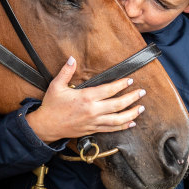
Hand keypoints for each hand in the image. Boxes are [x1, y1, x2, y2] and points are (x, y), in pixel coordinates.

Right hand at [26, 56, 145, 142]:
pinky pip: (111, 129)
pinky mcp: (93, 129)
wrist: (46, 126)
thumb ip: (66, 71)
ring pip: (118, 119)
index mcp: (86, 98)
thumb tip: (72, 58)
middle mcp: (93, 110)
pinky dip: (123, 126)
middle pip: (118, 105)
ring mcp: (94, 122)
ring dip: (131, 113)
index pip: (109, 90)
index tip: (130, 80)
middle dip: (132, 98)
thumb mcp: (56, 85)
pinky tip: (131, 123)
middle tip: (142, 92)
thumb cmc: (52, 105)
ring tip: (141, 108)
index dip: (121, 85)